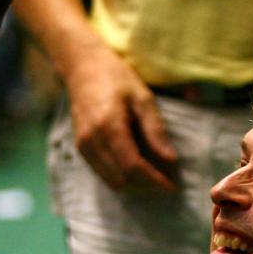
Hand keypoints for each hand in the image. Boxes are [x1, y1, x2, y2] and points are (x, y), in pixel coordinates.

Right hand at [62, 44, 177, 190]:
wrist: (82, 68)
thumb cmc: (116, 78)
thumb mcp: (142, 98)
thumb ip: (155, 130)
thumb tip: (170, 159)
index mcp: (109, 126)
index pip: (132, 166)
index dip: (153, 180)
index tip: (171, 185)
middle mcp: (92, 140)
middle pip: (122, 178)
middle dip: (146, 186)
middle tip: (166, 181)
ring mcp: (83, 146)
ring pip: (111, 181)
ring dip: (134, 185)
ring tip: (154, 178)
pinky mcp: (81, 148)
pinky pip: (103, 174)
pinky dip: (121, 178)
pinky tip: (137, 170)